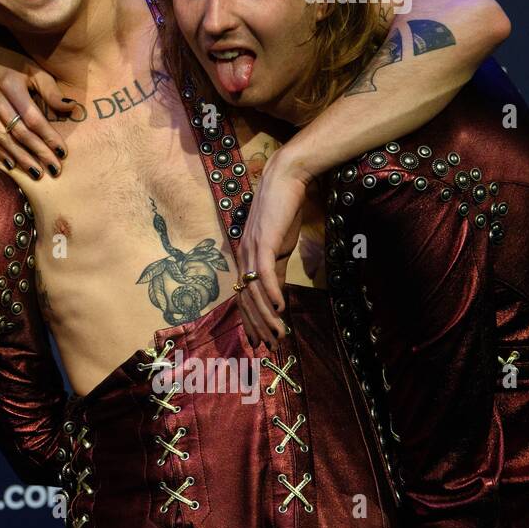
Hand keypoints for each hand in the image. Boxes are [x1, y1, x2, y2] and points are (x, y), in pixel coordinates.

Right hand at [0, 40, 69, 179]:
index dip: (47, 136)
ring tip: (37, 172)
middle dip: (37, 152)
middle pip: (17, 131)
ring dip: (19, 157)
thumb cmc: (14, 64)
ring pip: (0, 138)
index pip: (32, 117)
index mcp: (8, 83)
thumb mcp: (34, 70)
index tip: (62, 152)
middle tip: (54, 169)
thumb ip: (51, 90)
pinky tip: (12, 166)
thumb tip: (72, 108)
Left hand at [236, 152, 310, 349]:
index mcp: (245, 258)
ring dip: (267, 316)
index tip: (259, 341)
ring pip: (254, 291)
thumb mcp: (280, 248)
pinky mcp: (263, 241)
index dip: (250, 321)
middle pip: (246, 299)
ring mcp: (251, 248)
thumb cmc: (283, 212)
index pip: (244, 297)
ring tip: (278, 334)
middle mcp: (242, 256)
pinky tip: (280, 308)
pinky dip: (271, 291)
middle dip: (257, 326)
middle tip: (268, 346)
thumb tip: (277, 296)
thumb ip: (276, 270)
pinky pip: (265, 272)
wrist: (286, 181)